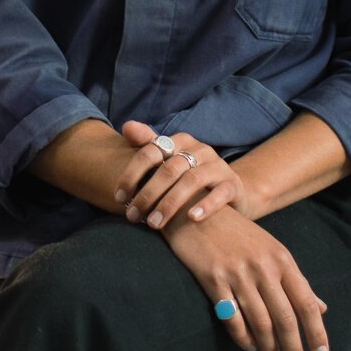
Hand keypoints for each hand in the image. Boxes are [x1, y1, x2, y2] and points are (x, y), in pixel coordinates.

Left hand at [115, 121, 249, 229]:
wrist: (230, 190)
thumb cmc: (190, 176)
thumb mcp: (169, 160)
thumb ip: (147, 144)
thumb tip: (127, 126)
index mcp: (180, 141)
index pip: (151, 151)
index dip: (132, 174)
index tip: (119, 197)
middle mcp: (200, 149)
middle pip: (169, 169)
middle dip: (147, 194)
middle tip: (132, 216)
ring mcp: (218, 166)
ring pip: (192, 181)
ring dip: (169, 204)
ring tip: (154, 224)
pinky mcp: (232, 184)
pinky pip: (220, 193)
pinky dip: (206, 205)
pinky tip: (192, 218)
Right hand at [160, 205, 329, 350]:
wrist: (197, 210)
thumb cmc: (238, 235)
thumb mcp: (272, 251)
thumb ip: (296, 281)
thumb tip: (322, 307)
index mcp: (282, 260)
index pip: (307, 303)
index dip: (317, 332)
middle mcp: (264, 268)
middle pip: (286, 318)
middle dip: (294, 348)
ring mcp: (238, 274)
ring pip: (261, 322)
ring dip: (269, 348)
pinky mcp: (214, 279)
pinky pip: (233, 319)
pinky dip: (243, 338)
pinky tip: (249, 346)